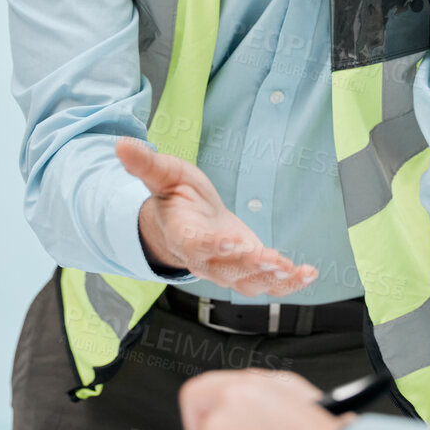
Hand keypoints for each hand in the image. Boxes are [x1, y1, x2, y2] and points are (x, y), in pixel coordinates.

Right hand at [117, 137, 317, 298]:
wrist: (184, 223)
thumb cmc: (175, 198)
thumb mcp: (162, 175)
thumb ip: (145, 164)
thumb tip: (121, 145)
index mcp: (183, 235)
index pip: (196, 243)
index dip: (212, 244)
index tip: (229, 238)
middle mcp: (205, 258)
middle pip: (225, 268)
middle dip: (249, 265)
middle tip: (271, 259)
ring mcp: (227, 269)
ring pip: (247, 282)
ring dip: (271, 279)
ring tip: (291, 270)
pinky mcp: (247, 271)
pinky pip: (267, 284)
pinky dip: (288, 284)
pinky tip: (308, 274)